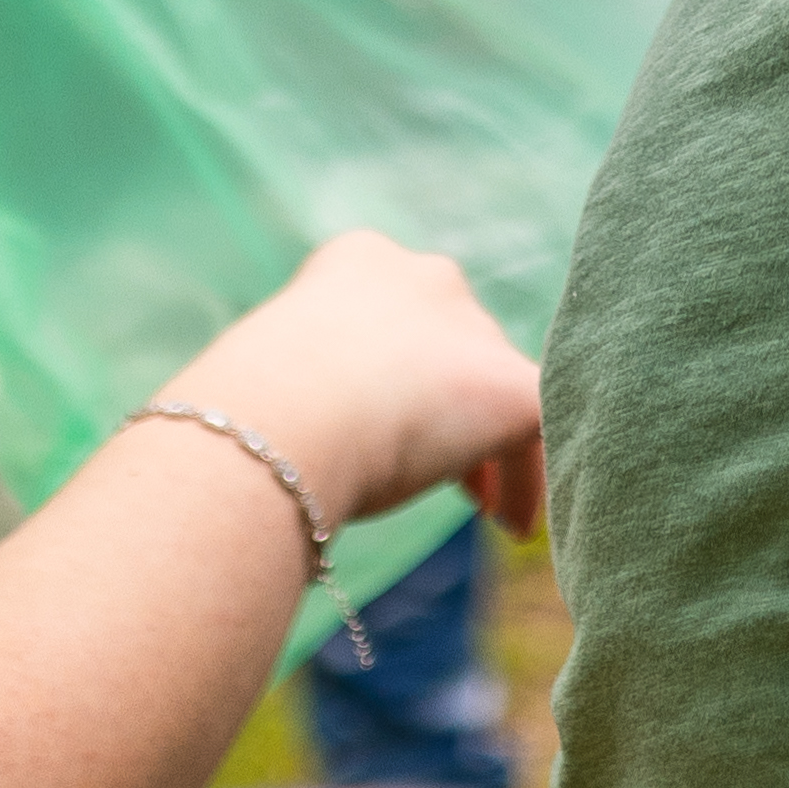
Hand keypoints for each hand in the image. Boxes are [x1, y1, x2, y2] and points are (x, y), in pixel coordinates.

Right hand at [197, 230, 552, 540]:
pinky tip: (512, 525)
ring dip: (491, 446)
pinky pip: (538, 430)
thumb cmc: (250, 417)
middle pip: (459, 346)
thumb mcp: (278, 382)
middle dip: (454, 409)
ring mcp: (471, 325)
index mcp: (358, 262)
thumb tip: (316, 437)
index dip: (405, 374)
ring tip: (483, 509)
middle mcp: (424, 277)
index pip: (402, 314)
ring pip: (499, 386)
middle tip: (446, 477)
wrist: (276, 421)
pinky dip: (529, 479)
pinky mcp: (509, 384)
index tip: (391, 426)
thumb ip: (317, 386)